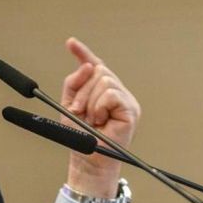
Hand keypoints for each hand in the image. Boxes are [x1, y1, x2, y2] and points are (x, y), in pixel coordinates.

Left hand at [60, 37, 140, 196]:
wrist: (88, 159)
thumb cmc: (81, 137)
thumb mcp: (70, 104)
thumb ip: (75, 83)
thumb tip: (86, 65)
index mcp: (104, 91)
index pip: (96, 66)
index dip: (83, 53)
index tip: (70, 43)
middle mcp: (118, 93)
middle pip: (98, 71)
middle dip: (82, 90)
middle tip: (78, 110)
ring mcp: (127, 101)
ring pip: (104, 81)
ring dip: (91, 102)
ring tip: (92, 119)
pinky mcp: (132, 110)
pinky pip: (111, 94)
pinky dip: (100, 106)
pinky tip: (101, 120)